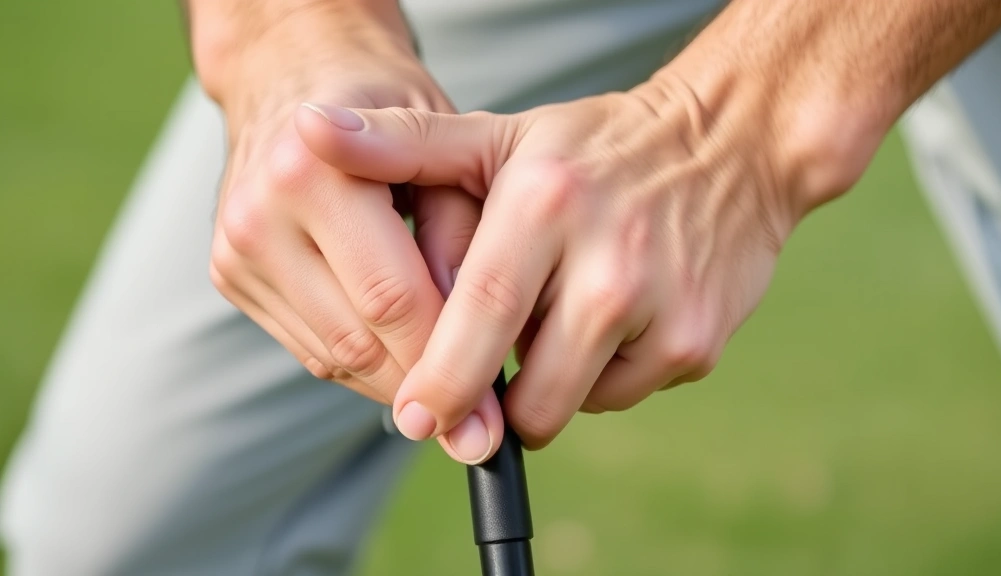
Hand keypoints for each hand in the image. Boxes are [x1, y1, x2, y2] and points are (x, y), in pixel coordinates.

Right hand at [203, 3, 488, 408]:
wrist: (296, 76)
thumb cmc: (389, 104)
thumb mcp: (448, 151)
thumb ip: (465, 245)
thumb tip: (478, 354)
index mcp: (313, 171)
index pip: (392, 298)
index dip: (450, 362)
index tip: (495, 415)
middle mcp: (260, 214)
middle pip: (358, 339)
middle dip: (425, 392)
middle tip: (479, 435)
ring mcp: (234, 249)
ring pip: (332, 357)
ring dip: (396, 387)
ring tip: (452, 404)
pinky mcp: (229, 275)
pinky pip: (311, 348)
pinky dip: (364, 366)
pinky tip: (404, 364)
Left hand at [294, 76, 830, 462]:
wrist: (730, 147)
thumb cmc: (594, 151)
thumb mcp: (500, 137)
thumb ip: (403, 146)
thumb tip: (307, 132)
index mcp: (546, 203)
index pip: (476, 311)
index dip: (439, 378)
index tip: (410, 416)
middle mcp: (610, 258)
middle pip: (527, 388)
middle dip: (485, 410)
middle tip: (469, 393)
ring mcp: (662, 308)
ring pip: (568, 402)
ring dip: (544, 385)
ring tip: (553, 320)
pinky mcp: (696, 346)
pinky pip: (617, 397)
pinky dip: (596, 378)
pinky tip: (608, 323)